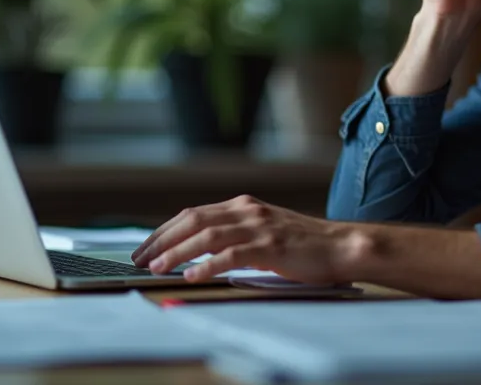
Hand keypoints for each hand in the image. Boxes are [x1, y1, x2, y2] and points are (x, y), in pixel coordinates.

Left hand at [130, 195, 359, 283]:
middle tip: (140, 259)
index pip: (192, 214)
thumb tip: (198, 251)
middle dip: (162, 240)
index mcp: (243, 205)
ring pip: (207, 236)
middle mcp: (247, 210)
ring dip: (178, 252)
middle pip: (192, 220)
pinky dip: (208, 265)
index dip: (164, 231)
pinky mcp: (270, 246)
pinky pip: (232, 255)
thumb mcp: (263, 231)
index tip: (145, 248)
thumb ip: (235, 235)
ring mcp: (259, 227)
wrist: (340, 246)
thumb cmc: (302, 245)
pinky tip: (192, 276)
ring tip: (158, 268)